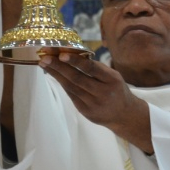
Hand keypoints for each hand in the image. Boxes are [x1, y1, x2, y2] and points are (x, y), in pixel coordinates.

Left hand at [38, 52, 152, 152]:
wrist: (124, 115)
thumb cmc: (117, 90)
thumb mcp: (114, 76)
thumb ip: (97, 68)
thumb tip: (73, 56)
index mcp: (112, 80)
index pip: (91, 69)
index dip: (76, 61)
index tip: (62, 54)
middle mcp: (102, 92)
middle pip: (77, 78)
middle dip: (59, 67)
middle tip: (45, 57)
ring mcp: (93, 104)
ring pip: (71, 87)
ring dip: (56, 75)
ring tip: (45, 64)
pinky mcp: (86, 112)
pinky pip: (71, 95)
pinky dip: (62, 83)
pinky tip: (54, 75)